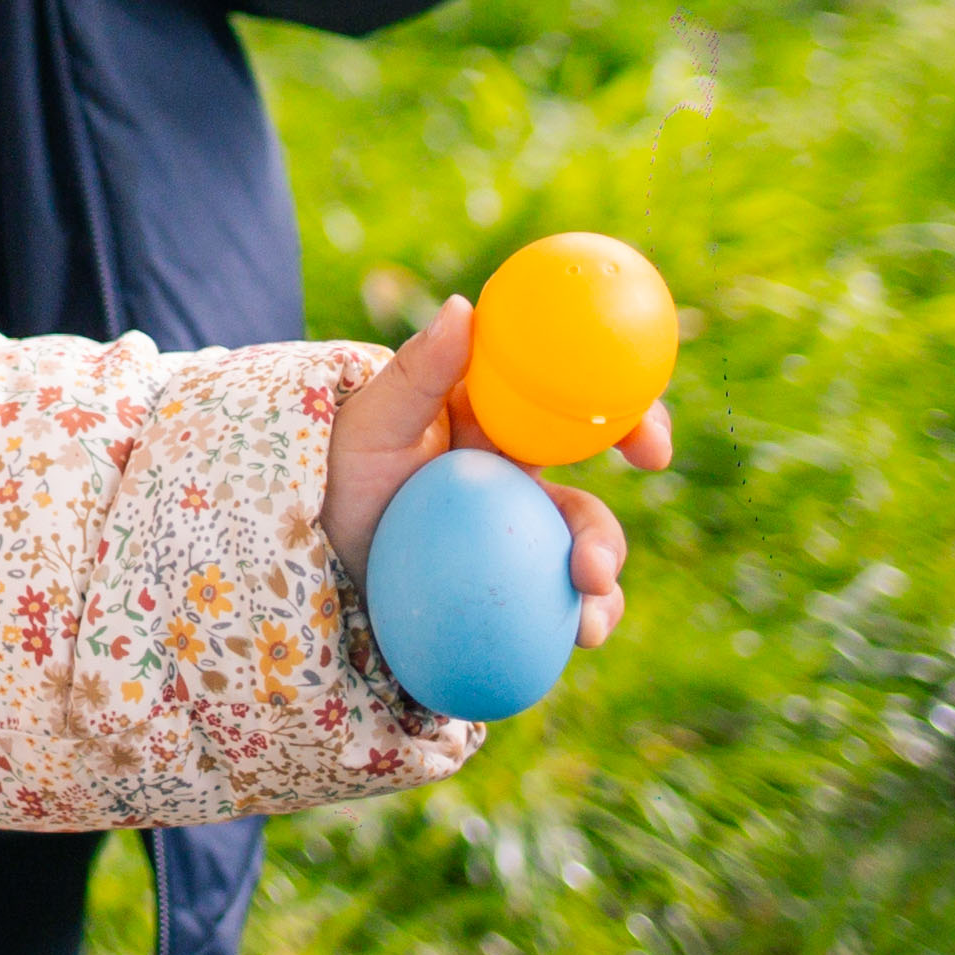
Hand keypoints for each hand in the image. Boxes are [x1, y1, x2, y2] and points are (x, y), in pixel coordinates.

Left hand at [319, 295, 660, 655]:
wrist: (304, 548)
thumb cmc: (337, 468)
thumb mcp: (370, 419)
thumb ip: (419, 371)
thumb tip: (465, 307)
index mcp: (501, 427)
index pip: (580, 418)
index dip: (631, 423)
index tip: (650, 448)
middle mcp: (516, 486)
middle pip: (585, 508)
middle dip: (608, 540)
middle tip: (593, 568)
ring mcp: (511, 544)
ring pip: (572, 566)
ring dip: (593, 596)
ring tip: (584, 623)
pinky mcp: (503, 591)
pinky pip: (547, 612)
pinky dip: (570, 629)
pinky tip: (572, 648)